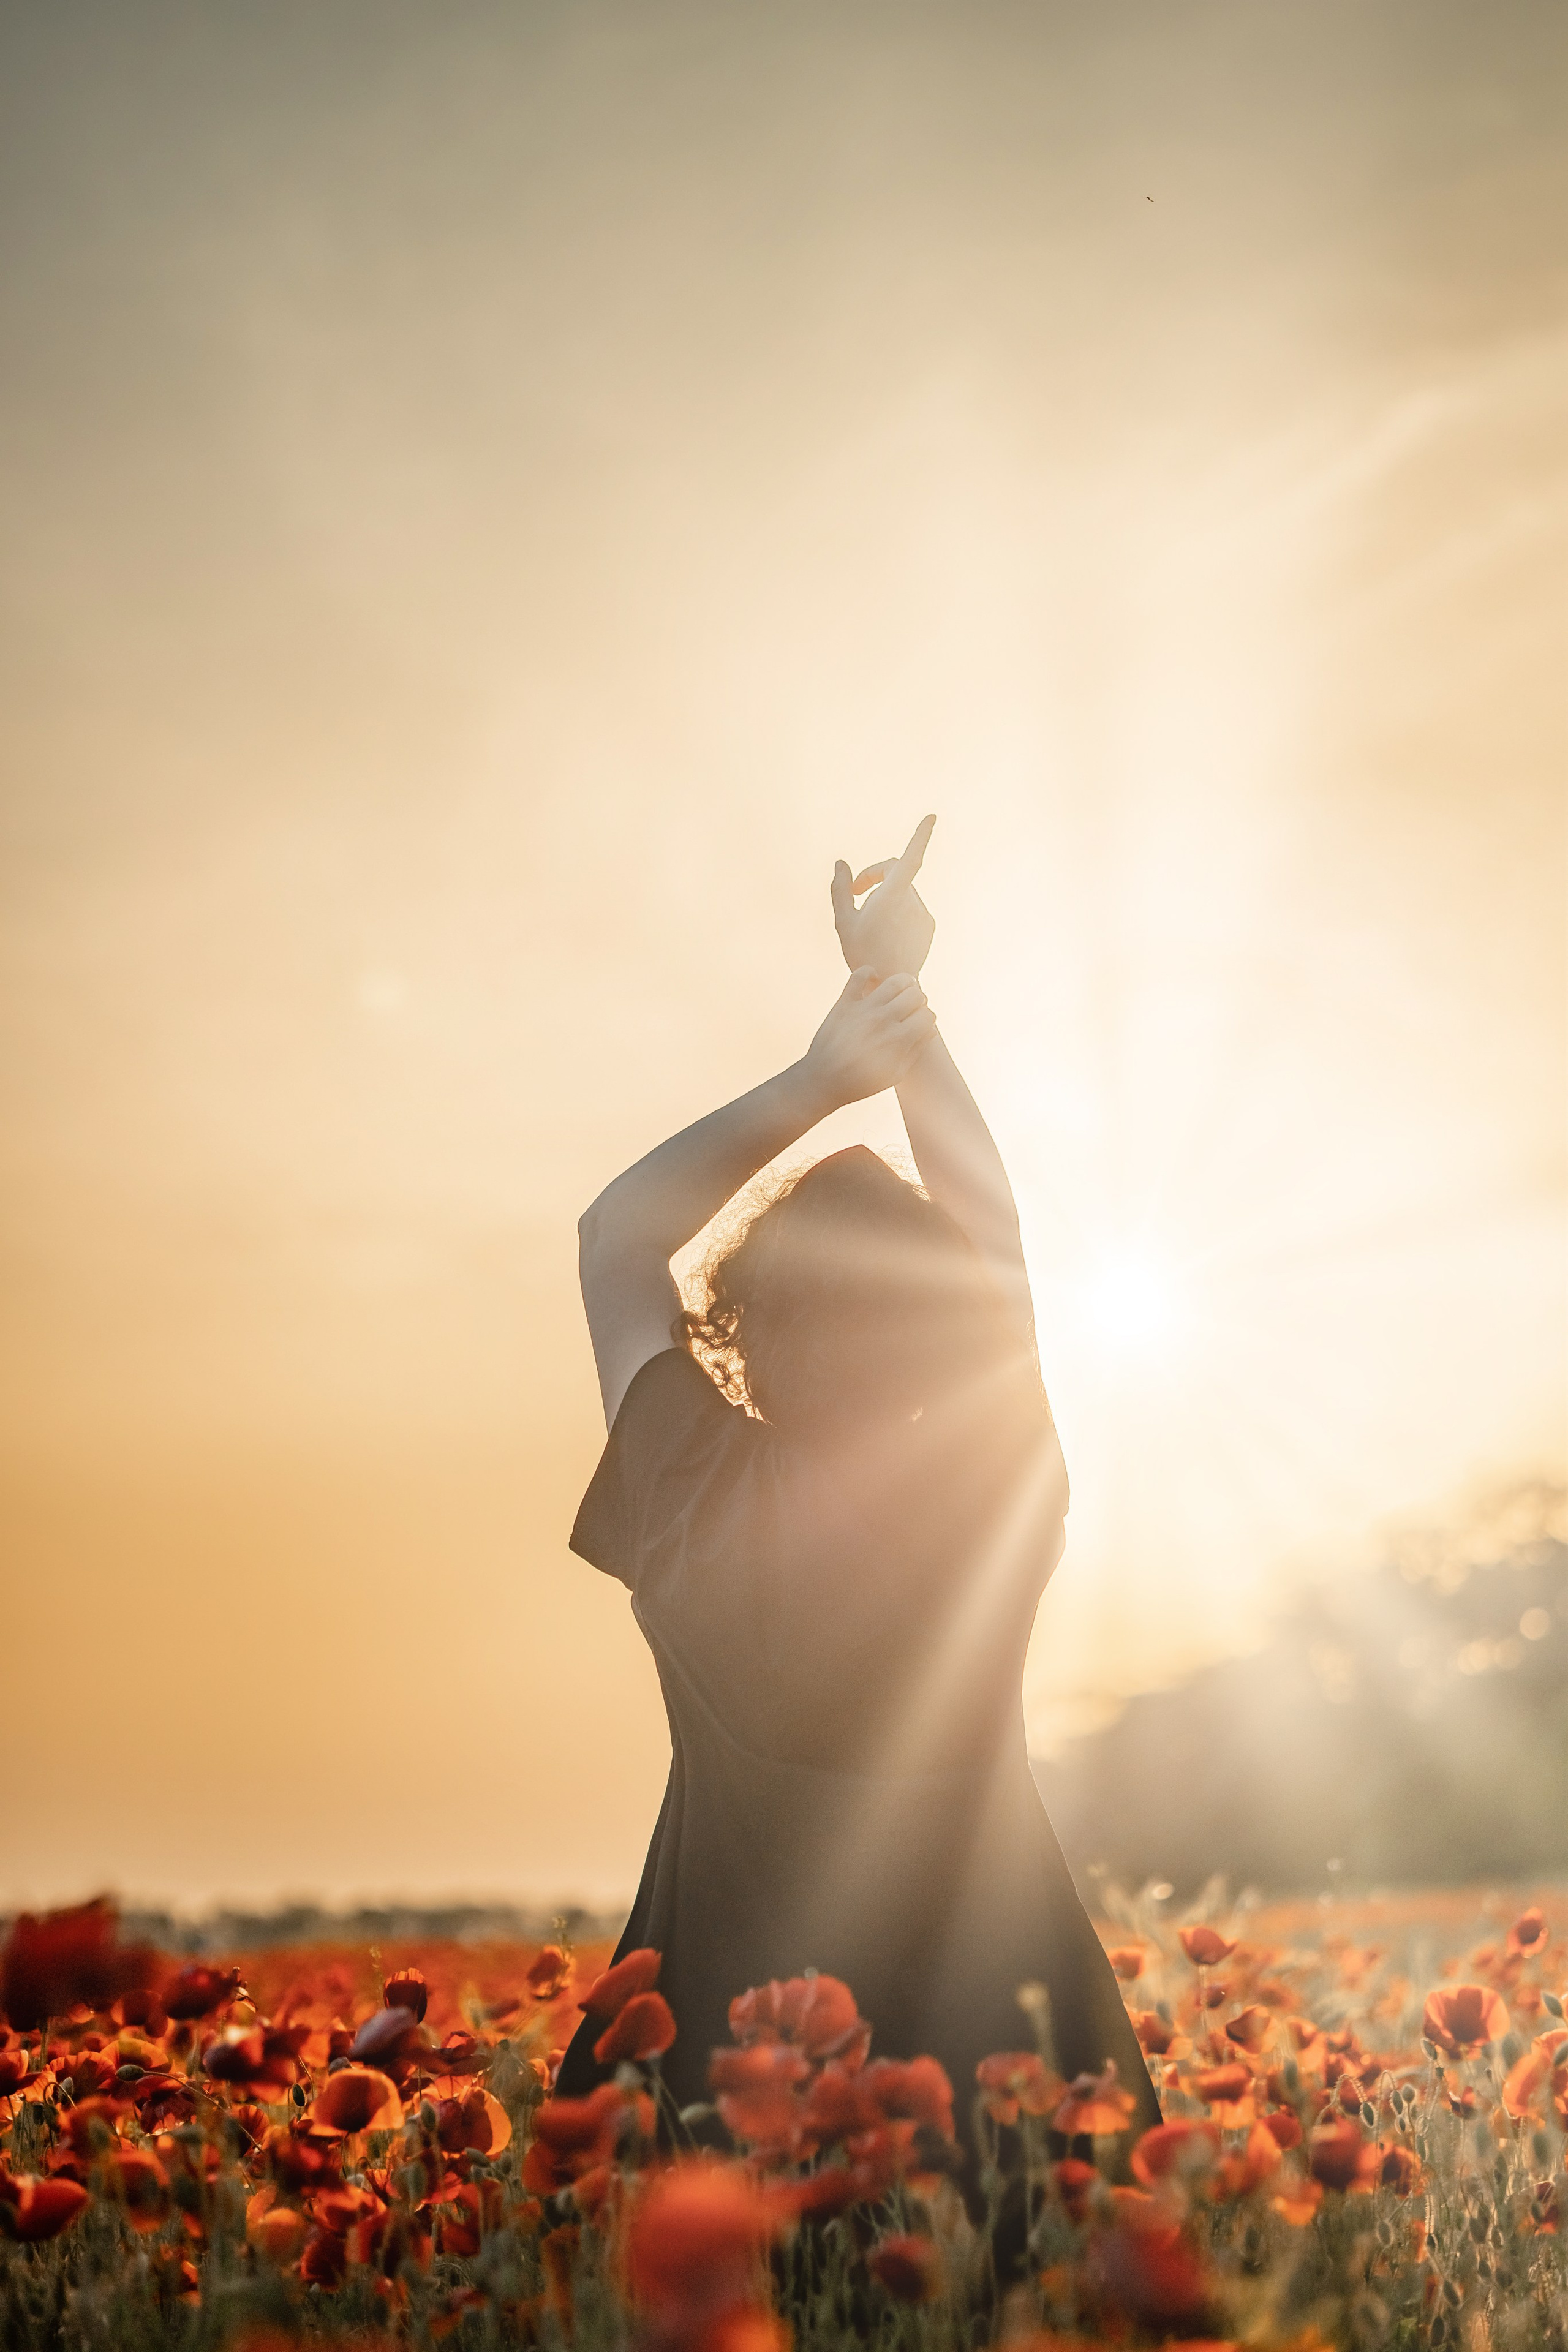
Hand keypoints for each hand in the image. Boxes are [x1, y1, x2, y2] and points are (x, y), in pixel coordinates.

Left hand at [801, 968, 936, 1109]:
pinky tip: (873, 983)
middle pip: (916, 995)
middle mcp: (884, 1020)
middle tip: (909, 1009)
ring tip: (899, 992)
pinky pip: (860, 974)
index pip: (927, 1015)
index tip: (918, 1024)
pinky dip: (870, 972)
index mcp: (899, 1040)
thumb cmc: (862, 1082)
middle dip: (917, 1001)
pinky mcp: (845, 1003)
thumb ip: (916, 1050)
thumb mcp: (895, 1074)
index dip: (926, 1020)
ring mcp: (864, 1009)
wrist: (824, 1080)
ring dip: (903, 984)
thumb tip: (930, 1029)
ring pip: (896, 981)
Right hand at [830, 814, 936, 979]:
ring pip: (902, 891)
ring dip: (885, 896)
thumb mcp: (843, 920)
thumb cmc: (862, 954)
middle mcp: (913, 901)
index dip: (921, 835)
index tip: (931, 818)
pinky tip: (885, 933)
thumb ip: (841, 888)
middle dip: (875, 876)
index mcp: (892, 896)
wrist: (890, 986)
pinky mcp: (929, 926)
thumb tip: (841, 864)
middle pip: (896, 872)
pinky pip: (911, 907)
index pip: (910, 857)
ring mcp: (923, 914)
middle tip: (855, 892)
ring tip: (869, 921)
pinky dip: (898, 911)